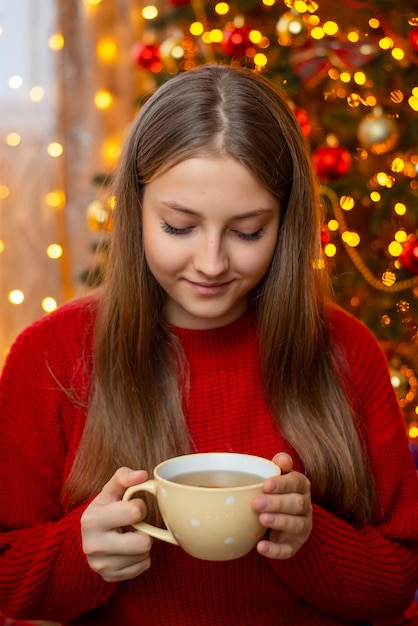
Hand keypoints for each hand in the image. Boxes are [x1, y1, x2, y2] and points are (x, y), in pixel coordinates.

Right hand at [81, 467, 152, 581]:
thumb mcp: (110, 492)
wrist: (90, 539)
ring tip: (129, 537)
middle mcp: (93, 546)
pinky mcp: (111, 577)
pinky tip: (129, 550)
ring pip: (145, 555)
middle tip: (134, 526)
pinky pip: (143, 567)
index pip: (135, 512)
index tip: (132, 507)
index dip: (139, 507)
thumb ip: (123, 477)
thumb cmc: (105, 510)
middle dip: (144, 531)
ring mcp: (101, 565)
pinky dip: (141, 557)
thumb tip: (141, 475)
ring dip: (143, 543)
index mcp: (92, 520)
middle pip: (144, 542)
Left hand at [252, 452, 311, 559]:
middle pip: (297, 504)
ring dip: (279, 522)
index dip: (282, 484)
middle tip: (256, 502)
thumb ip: (279, 465)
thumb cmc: (273, 492)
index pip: (296, 482)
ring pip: (296, 525)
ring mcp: (302, 527)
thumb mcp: (275, 476)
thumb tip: (281, 459)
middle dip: (277, 503)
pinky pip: (287, 550)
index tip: (265, 484)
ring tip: (261, 519)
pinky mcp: (293, 545)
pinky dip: (275, 550)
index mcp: (301, 486)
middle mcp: (305, 506)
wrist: (276, 518)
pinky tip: (261, 547)